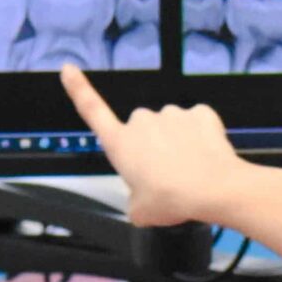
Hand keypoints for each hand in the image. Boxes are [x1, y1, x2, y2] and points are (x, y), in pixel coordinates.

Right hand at [58, 64, 250, 228]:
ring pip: (171, 126)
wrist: (213, 190)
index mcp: (121, 143)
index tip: (69, 69)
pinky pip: (196, 123)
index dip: (78, 88)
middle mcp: (142, 122)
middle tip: (165, 174)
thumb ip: (134, 198)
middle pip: (141, 129)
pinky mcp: (199, 113)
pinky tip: (204, 156)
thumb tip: (143, 197)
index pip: (91, 110)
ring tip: (188, 169)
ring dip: (176, 142)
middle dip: (150, 146)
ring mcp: (172, 114)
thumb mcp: (139, 212)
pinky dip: (200, 137)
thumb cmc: (173, 199)